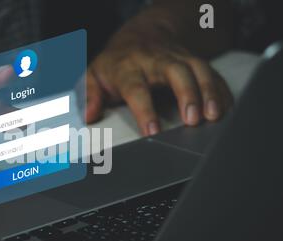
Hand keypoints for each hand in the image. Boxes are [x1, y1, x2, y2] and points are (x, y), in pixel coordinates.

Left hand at [86, 13, 233, 135]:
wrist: (141, 34)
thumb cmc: (116, 62)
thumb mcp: (94, 75)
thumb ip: (88, 95)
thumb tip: (87, 115)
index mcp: (129, 67)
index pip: (137, 88)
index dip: (144, 110)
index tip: (152, 132)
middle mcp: (156, 60)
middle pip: (175, 71)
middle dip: (186, 94)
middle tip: (193, 120)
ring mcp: (178, 58)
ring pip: (198, 69)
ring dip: (209, 91)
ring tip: (215, 116)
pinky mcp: (194, 62)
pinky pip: (212, 73)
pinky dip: (221, 90)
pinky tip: (226, 109)